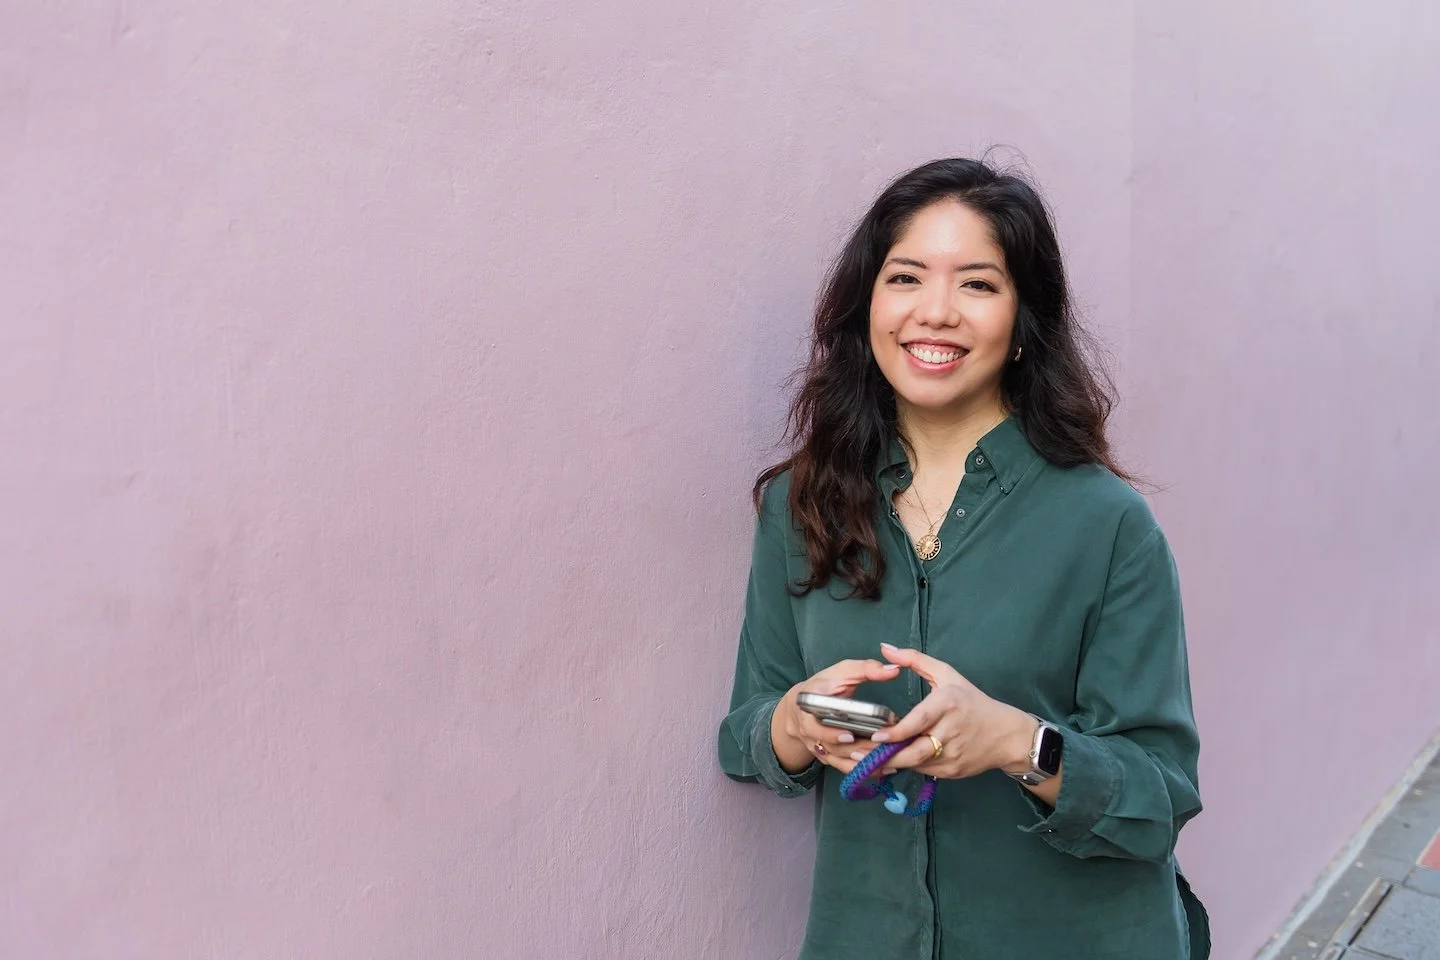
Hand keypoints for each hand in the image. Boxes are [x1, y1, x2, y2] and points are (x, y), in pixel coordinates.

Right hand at [775, 658, 901, 774]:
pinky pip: (845, 768)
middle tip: (879, 750)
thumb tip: (894, 670)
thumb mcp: (842, 672)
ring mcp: (820, 747)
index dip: (830, 734)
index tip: (849, 736)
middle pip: (831, 748)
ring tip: (886, 761)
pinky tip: (885, 769)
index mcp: (807, 708)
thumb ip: (866, 669)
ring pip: (840, 760)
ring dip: (862, 763)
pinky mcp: (830, 758)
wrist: (803, 707)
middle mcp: (810, 732)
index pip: (813, 726)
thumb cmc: (825, 686)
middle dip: (856, 751)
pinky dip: (864, 771)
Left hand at [860, 642, 1034, 779]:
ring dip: (893, 763)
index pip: (919, 721)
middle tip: (860, 753)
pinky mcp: (953, 771)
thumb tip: (885, 647)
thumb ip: (914, 659)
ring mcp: (953, 754)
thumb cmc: (972, 700)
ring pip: (917, 764)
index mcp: (948, 704)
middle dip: (887, 755)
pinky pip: (924, 771)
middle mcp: (950, 731)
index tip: (876, 736)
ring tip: (869, 760)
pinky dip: (908, 767)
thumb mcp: (946, 674)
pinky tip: (892, 763)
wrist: (1006, 734)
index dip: (896, 732)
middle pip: (915, 750)